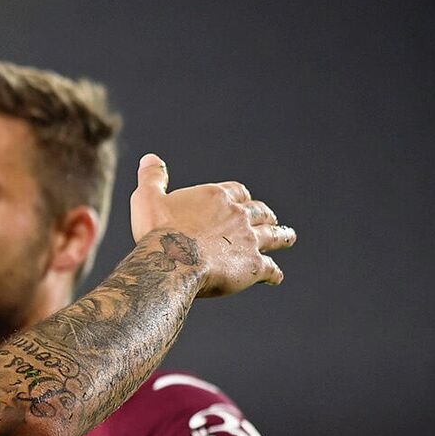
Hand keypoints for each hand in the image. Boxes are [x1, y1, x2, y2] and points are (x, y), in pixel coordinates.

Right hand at [128, 153, 294, 296]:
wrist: (171, 262)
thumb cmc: (157, 231)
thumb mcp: (147, 198)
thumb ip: (152, 178)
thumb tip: (150, 158)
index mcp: (216, 197)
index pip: (237, 191)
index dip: (240, 197)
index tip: (243, 201)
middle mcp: (238, 215)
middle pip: (260, 211)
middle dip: (265, 215)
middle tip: (270, 219)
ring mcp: (249, 240)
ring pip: (274, 236)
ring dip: (283, 236)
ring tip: (288, 237)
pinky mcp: (254, 266)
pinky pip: (271, 269)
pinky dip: (274, 273)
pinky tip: (275, 278)